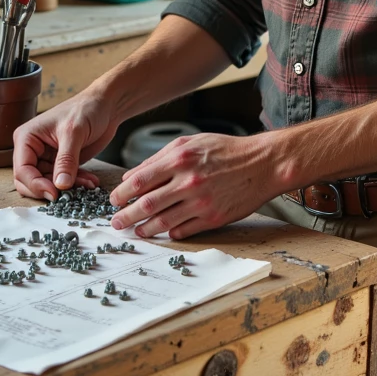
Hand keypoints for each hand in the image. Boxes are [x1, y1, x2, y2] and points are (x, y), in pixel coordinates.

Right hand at [12, 90, 118, 200]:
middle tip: (67, 195)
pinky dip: (76, 184)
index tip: (54, 193)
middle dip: (48, 189)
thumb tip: (60, 186)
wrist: (107, 105)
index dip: (35, 185)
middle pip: (29, 181)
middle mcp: (33, 149)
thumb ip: (66, 160)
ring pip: (48, 184)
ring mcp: (47, 157)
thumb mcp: (74, 133)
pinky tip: (90, 182)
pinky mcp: (61, 163)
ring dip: (67, 188)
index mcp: (27, 138)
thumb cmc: (86, 109)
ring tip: (87, 185)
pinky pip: (63, 181)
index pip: (22, 170)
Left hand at [108, 132, 274, 238]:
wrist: (262, 163)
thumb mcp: (191, 143)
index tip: (114, 200)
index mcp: (180, 159)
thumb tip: (133, 176)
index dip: (122, 193)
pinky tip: (164, 232)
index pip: (140, 181)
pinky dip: (171, 232)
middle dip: (127, 216)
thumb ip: (160, 158)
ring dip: (145, 228)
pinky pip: (185, 230)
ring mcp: (201, 201)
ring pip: (164, 221)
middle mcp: (189, 181)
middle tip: (116, 222)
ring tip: (137, 230)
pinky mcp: (214, 217)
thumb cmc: (225, 150)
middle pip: (147, 204)